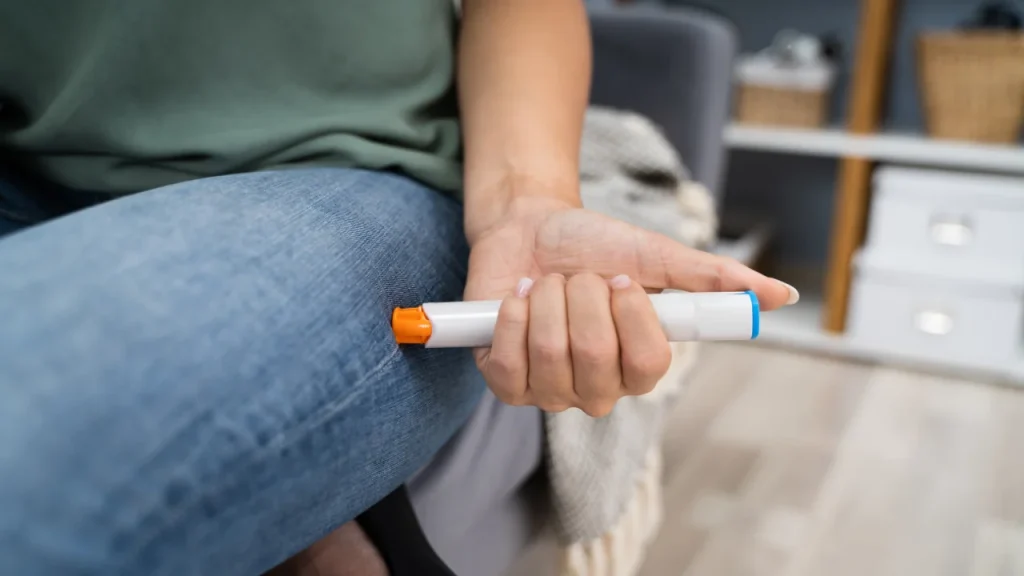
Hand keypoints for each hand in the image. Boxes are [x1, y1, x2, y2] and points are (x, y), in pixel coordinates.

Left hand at [464, 196, 796, 416]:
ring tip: (548, 284)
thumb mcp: (655, 256)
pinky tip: (517, 300)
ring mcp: (550, 391)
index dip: (631, 317)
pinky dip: (512, 318)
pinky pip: (509, 366)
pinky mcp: (506, 383)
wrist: (529, 226)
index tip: (620, 279)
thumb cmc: (594, 245)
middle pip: (595, 359)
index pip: (650, 364)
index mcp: (640, 365)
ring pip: (550, 358)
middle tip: (578, 277)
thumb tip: (782, 296)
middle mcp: (598, 389)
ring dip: (547, 301)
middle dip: (583, 297)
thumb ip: (713, 280)